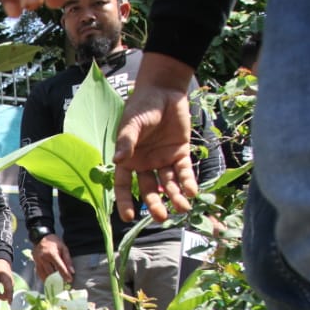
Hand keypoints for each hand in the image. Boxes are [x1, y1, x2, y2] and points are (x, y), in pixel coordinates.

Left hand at [0, 259, 15, 302]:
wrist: (3, 262)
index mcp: (7, 282)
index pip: (9, 292)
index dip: (9, 299)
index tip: (9, 305)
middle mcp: (11, 283)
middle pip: (9, 293)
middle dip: (4, 297)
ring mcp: (11, 283)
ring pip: (9, 292)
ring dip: (4, 295)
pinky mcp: (10, 282)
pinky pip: (9, 290)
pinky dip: (6, 293)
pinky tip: (2, 294)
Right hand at [32, 234, 73, 284]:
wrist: (41, 238)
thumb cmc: (54, 242)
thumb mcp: (63, 248)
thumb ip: (67, 260)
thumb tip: (72, 271)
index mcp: (51, 254)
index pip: (59, 267)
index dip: (65, 274)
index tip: (70, 280)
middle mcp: (43, 259)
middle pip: (51, 272)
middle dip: (58, 279)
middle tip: (64, 284)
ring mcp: (38, 262)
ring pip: (44, 275)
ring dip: (51, 281)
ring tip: (58, 285)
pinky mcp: (35, 264)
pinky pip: (39, 274)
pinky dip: (44, 279)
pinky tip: (49, 282)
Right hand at [113, 52, 198, 221]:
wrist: (164, 91)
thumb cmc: (142, 106)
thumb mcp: (132, 123)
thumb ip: (126, 141)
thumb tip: (117, 160)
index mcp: (129, 159)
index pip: (124, 184)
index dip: (125, 201)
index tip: (128, 217)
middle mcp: (145, 163)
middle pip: (148, 189)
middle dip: (154, 204)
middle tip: (161, 218)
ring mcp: (163, 159)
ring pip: (168, 183)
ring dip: (174, 196)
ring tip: (182, 208)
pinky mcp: (180, 152)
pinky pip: (184, 171)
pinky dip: (188, 182)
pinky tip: (192, 192)